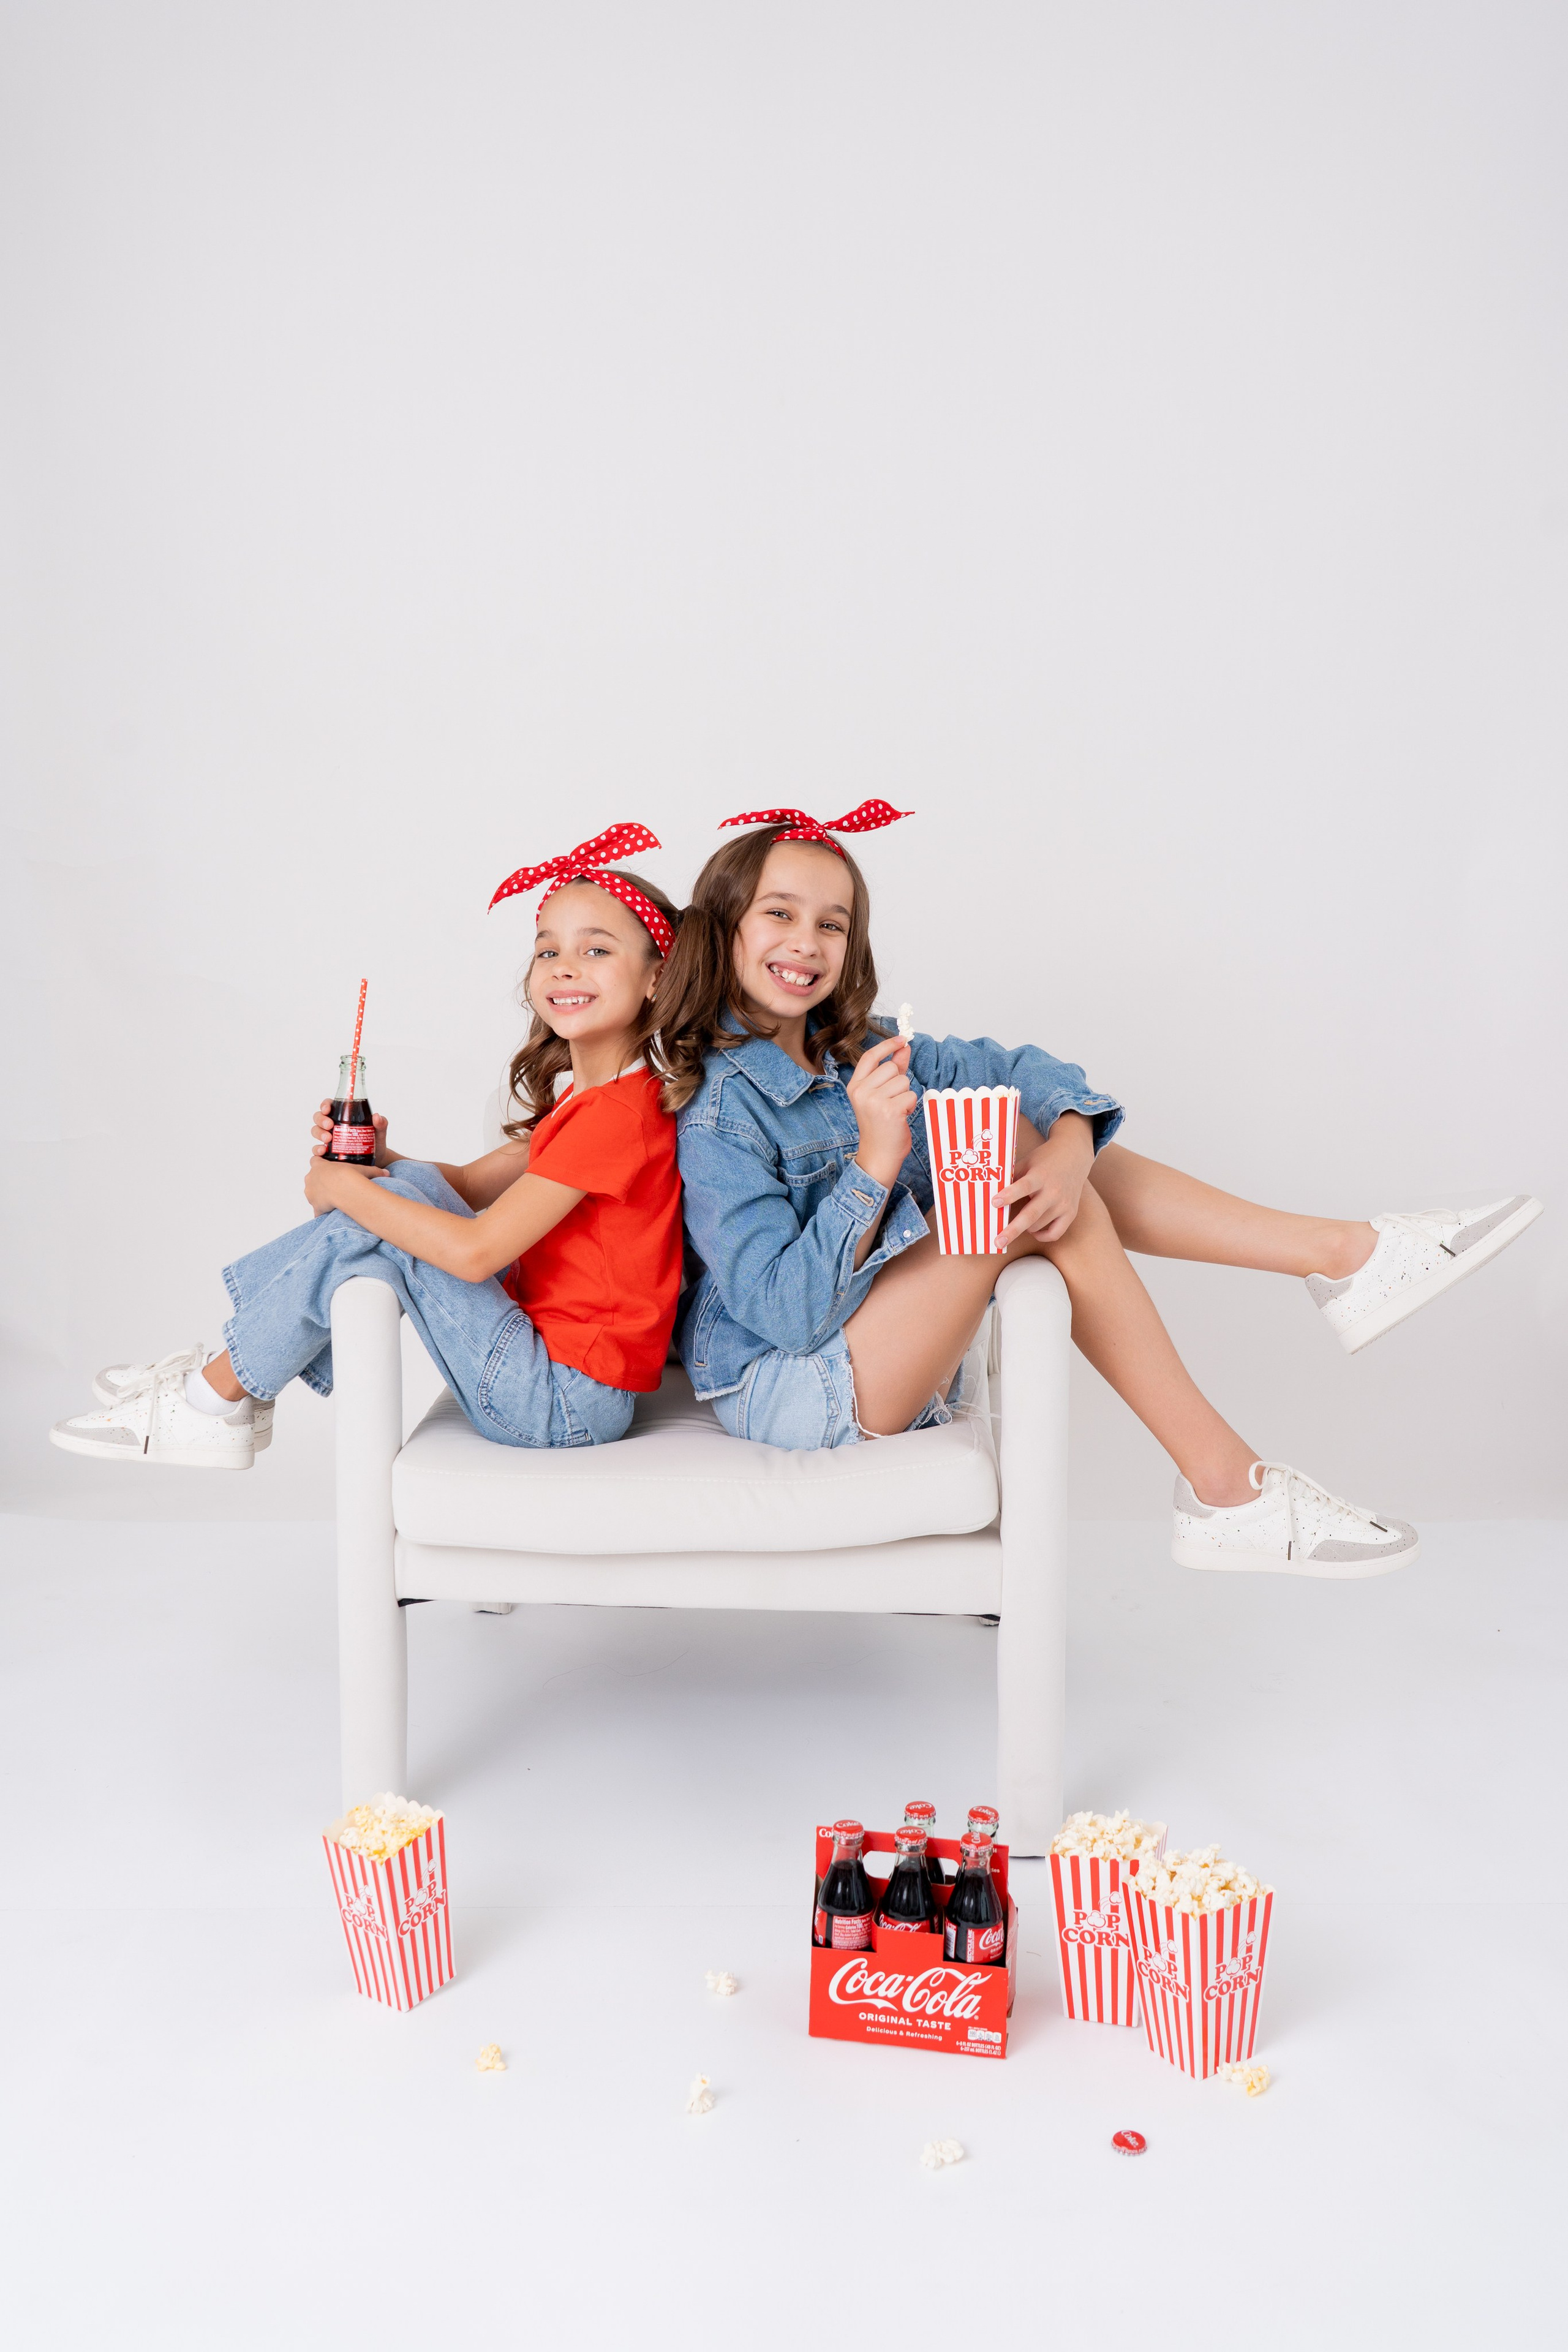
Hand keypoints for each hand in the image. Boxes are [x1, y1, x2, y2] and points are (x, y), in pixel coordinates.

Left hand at [304, 1155, 387, 1216]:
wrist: (346, 1191)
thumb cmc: (352, 1176)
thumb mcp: (364, 1170)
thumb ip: (374, 1170)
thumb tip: (386, 1172)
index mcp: (319, 1165)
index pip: (315, 1161)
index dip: (321, 1165)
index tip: (329, 1169)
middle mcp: (310, 1178)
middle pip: (313, 1178)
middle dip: (321, 1182)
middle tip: (335, 1186)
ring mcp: (310, 1192)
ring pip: (313, 1193)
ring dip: (321, 1196)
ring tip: (335, 1200)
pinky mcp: (315, 1206)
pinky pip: (317, 1211)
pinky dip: (323, 1213)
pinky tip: (332, 1215)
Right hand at [312, 1100, 390, 1163]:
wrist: (375, 1160)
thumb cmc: (375, 1142)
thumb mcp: (379, 1132)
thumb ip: (381, 1123)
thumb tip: (377, 1117)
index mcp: (343, 1116)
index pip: (329, 1106)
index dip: (325, 1105)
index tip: (327, 1109)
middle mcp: (333, 1126)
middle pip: (319, 1118)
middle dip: (321, 1120)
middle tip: (330, 1126)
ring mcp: (329, 1138)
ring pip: (316, 1131)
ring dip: (319, 1134)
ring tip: (328, 1139)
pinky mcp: (328, 1152)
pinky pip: (317, 1149)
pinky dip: (317, 1149)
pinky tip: (323, 1151)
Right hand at [846, 1037, 917, 1190]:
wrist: (878, 1154)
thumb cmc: (880, 1125)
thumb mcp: (880, 1095)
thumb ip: (892, 1069)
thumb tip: (904, 1048)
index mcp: (855, 1086)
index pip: (870, 1057)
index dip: (887, 1046)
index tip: (901, 1040)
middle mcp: (861, 1092)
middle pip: (891, 1068)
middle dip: (899, 1082)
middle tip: (892, 1100)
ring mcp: (874, 1101)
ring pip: (903, 1081)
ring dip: (905, 1095)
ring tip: (896, 1110)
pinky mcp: (890, 1110)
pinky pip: (911, 1095)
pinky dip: (910, 1105)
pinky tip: (901, 1117)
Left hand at [998, 1115, 1094, 1244]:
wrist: (1074, 1156)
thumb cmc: (1045, 1160)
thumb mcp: (1027, 1162)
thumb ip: (1012, 1177)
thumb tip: (989, 1192)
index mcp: (1040, 1175)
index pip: (1024, 1186)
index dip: (1009, 1195)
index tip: (994, 1203)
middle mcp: (1053, 1191)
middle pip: (1031, 1214)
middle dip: (1013, 1229)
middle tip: (998, 1242)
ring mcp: (1064, 1204)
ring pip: (1039, 1225)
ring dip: (1024, 1227)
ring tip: (1018, 1221)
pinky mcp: (1071, 1213)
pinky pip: (1055, 1233)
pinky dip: (1042, 1236)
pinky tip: (1033, 1231)